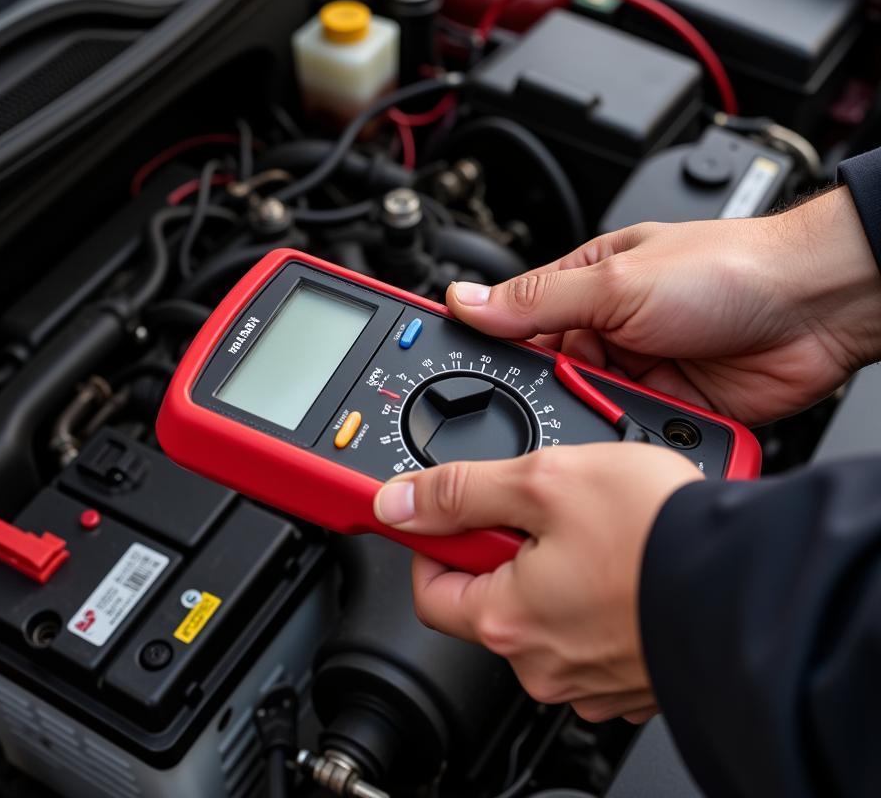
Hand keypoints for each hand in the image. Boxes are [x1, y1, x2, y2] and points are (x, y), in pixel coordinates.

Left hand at [374, 445, 702, 721]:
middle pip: (490, 597)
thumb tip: (400, 501)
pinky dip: (600, 594)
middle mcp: (542, 664)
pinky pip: (594, 630)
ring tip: (599, 528)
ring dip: (558, 568)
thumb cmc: (657, 534)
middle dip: (508, 545)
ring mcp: (592, 677)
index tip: (447, 510)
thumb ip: (461, 490)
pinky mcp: (634, 675)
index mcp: (506, 618)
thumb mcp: (545, 479)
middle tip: (546, 506)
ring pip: (547, 612)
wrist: (758, 581)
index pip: (429, 586)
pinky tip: (628, 559)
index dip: (434, 538)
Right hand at [445, 187, 880, 424]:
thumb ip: (537, 300)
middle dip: (541, 391)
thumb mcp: (617, 281)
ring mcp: (635, 374)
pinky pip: (625, 437)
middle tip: (541, 395)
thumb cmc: (727, 266)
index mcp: (582, 289)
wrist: (820, 306)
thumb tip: (465, 300)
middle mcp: (604, 331)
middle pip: (542, 377)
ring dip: (590, 414)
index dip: (474, 344)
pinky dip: (624, 441)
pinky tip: (628, 435)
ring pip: (582, 412)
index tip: (433, 369)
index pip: (510, 321)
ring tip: (604, 405)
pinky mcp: (667, 414)